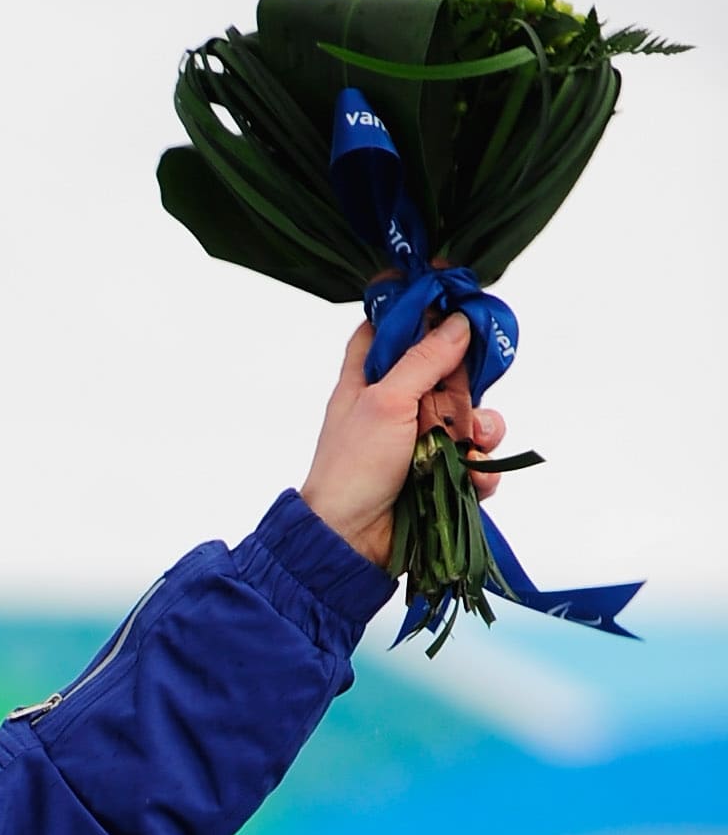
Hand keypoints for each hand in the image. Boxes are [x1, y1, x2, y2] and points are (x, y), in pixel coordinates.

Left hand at [298, 315, 508, 571]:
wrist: (350, 542)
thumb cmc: (352, 469)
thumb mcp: (385, 402)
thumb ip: (424, 359)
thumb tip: (459, 320)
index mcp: (371, 377)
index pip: (393, 326)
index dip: (420, 307)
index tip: (451, 293)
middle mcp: (399, 402)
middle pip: (451, 366)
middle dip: (471, 376)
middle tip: (473, 384)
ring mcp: (422, 438)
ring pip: (473, 415)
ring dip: (483, 428)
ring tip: (473, 444)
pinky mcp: (441, 473)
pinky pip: (477, 460)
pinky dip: (480, 469)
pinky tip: (472, 479)